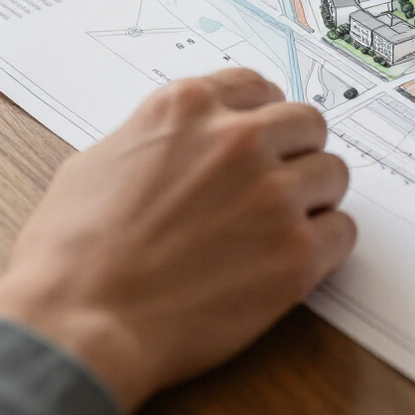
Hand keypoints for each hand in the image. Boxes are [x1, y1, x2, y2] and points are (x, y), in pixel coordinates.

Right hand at [0, 69, 354, 411]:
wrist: (76, 328)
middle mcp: (239, 141)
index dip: (262, 115)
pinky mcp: (296, 252)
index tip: (263, 137)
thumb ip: (159, 139)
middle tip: (279, 183)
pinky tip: (294, 259)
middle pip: (308, 124)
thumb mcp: (98, 161)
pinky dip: (325, 245)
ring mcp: (273, 195)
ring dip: (315, 198)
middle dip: (296, 152)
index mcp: (190, 108)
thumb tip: (182, 143)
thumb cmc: (70, 256)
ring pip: (333, 174)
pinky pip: (343, 231)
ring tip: (283, 226)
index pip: (259, 87)